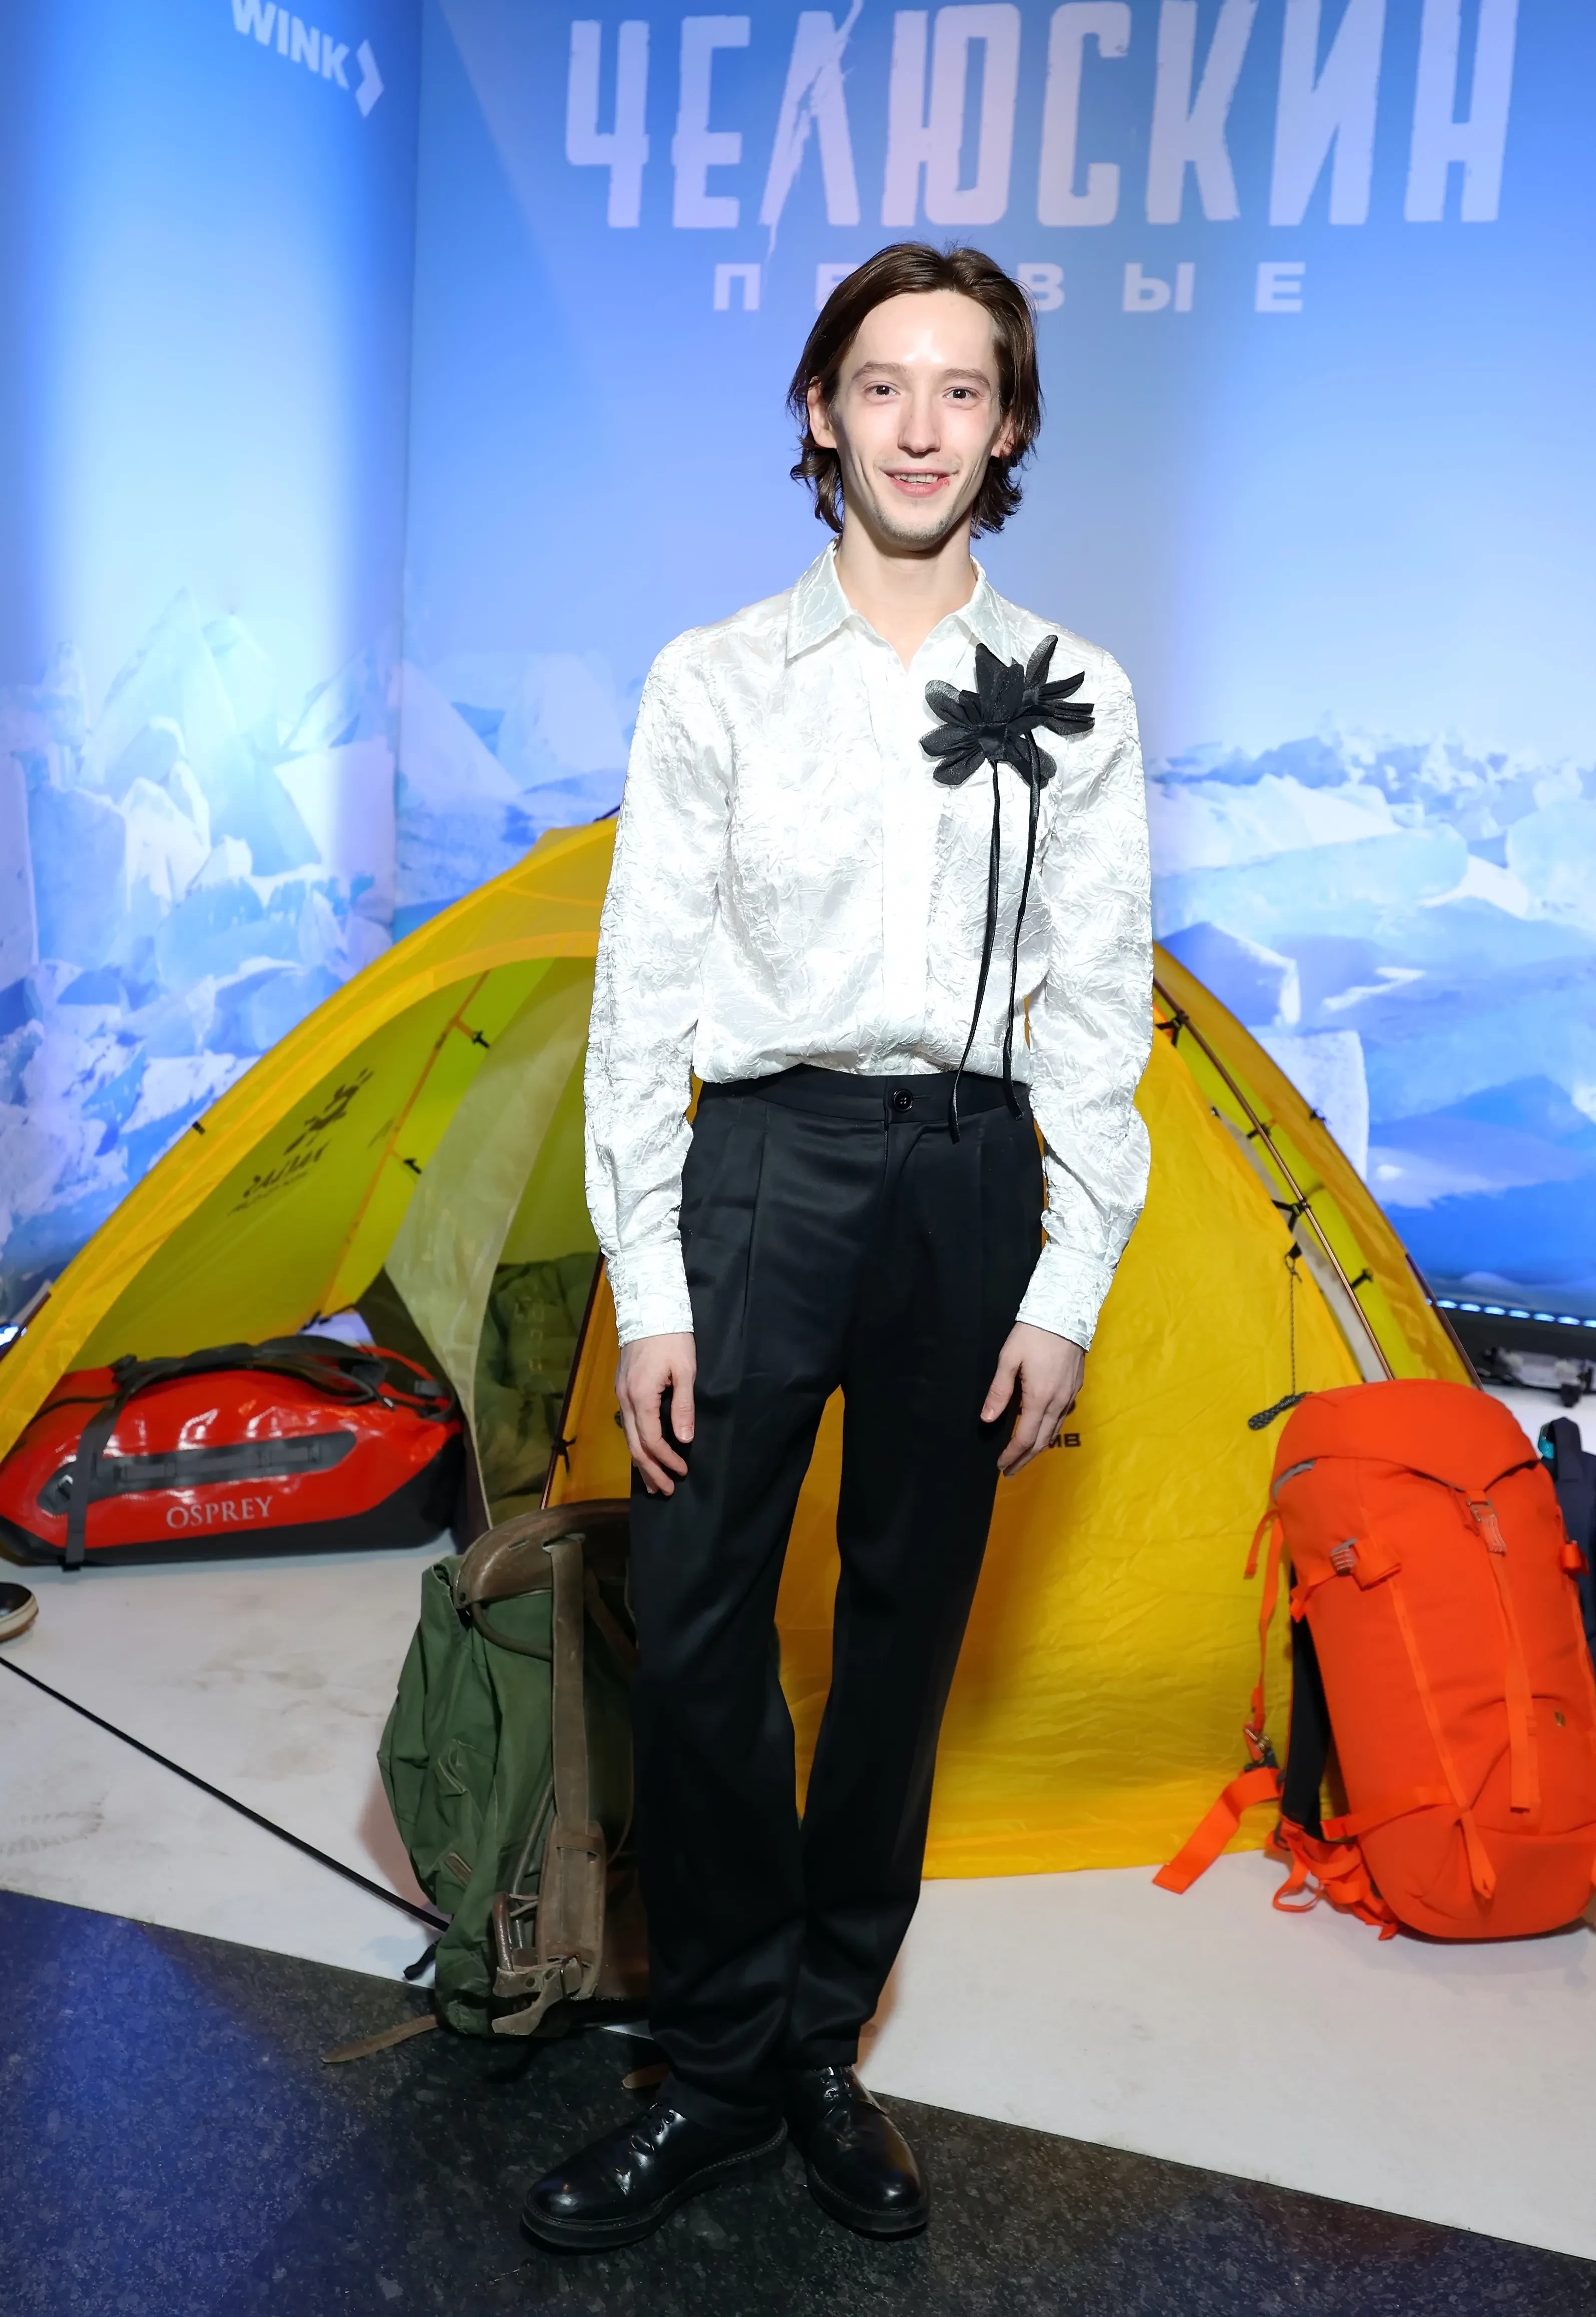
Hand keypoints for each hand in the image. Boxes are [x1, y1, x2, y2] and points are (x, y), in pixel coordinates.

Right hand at [616, 1332, 696, 1495]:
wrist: (649, 1309)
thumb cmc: (672, 1338)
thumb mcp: (685, 1370)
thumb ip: (683, 1406)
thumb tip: (683, 1439)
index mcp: (641, 1396)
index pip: (651, 1439)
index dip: (666, 1459)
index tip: (682, 1471)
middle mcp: (625, 1400)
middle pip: (634, 1445)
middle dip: (650, 1470)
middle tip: (666, 1490)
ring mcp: (621, 1395)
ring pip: (628, 1438)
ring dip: (641, 1462)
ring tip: (653, 1484)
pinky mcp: (623, 1389)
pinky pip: (628, 1426)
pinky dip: (637, 1445)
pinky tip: (644, 1454)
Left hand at [982, 1322, 1084, 1476]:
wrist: (1065, 1313)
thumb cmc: (1033, 1334)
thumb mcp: (1008, 1359)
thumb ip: (999, 1391)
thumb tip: (987, 1419)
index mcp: (1040, 1397)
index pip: (1025, 1437)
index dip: (1012, 1455)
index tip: (1000, 1465)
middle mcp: (1058, 1402)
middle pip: (1041, 1441)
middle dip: (1024, 1459)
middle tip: (1010, 1471)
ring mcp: (1070, 1396)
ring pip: (1054, 1432)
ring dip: (1037, 1447)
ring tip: (1022, 1457)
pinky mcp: (1076, 1388)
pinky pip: (1062, 1418)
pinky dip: (1049, 1431)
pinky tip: (1040, 1431)